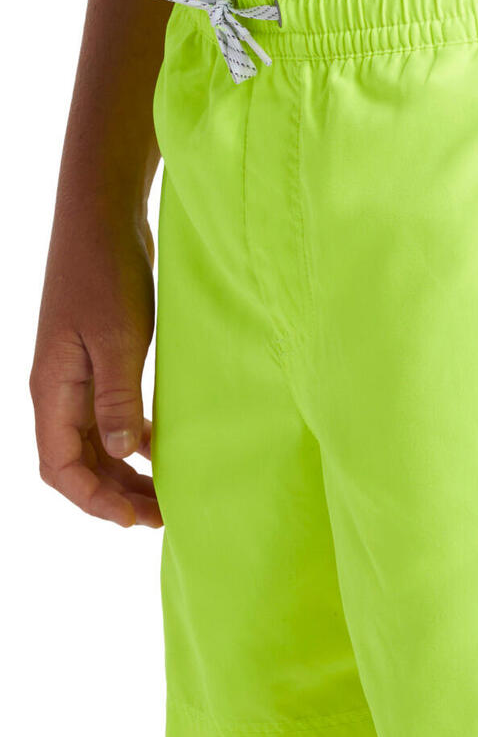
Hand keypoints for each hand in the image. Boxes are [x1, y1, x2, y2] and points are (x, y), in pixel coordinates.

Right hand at [30, 210, 160, 527]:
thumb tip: (126, 454)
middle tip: (162, 514)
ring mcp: (78, 375)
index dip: (94, 500)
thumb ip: (118, 397)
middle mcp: (59, 389)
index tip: (134, 520)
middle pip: (79, 462)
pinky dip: (135, 438)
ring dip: (127, 471)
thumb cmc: (106, 270)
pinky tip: (164, 446)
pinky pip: (110, 416)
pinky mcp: (100, 359)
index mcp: (52, 389)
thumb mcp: (118, 337)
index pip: (60, 467)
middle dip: (116, 494)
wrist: (105, 216)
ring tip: (166, 491)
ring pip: (96, 442)